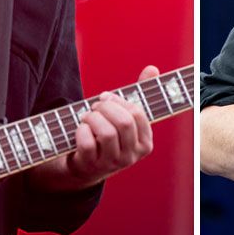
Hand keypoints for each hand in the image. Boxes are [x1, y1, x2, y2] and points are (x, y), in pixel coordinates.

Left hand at [66, 65, 157, 185]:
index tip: (106, 98)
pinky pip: (87, 144)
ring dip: (92, 118)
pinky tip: (81, 130)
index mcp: (145, 143)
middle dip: (105, 108)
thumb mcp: (125, 117)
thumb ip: (139, 93)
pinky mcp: (91, 166)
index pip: (137, 114)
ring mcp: (111, 164)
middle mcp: (131, 156)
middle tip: (95, 106)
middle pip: (123, 122)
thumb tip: (152, 68)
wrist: (86, 164)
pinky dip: (81, 131)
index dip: (118, 100)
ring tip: (87, 117)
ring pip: (106, 133)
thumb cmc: (108, 134)